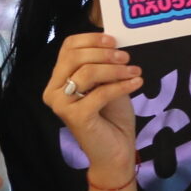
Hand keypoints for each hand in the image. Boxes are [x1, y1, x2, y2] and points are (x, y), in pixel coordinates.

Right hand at [43, 31, 142, 184]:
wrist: (115, 151)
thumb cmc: (111, 117)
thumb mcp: (107, 83)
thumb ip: (103, 65)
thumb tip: (112, 42)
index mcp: (58, 80)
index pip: (67, 47)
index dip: (91, 39)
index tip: (114, 40)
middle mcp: (53, 91)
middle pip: (75, 57)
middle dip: (104, 53)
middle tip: (126, 57)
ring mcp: (61, 105)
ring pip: (87, 72)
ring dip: (115, 69)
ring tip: (134, 71)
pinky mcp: (75, 117)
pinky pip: (100, 93)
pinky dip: (121, 86)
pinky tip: (137, 83)